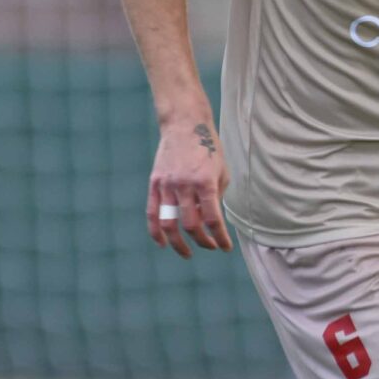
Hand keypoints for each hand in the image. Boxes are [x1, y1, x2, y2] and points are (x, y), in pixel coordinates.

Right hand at [148, 116, 232, 255]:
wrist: (185, 124)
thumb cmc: (208, 149)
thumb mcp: (221, 172)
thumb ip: (216, 198)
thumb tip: (210, 223)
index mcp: (205, 182)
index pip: (212, 219)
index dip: (220, 238)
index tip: (225, 247)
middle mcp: (185, 185)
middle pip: (191, 225)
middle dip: (203, 241)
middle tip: (210, 245)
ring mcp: (167, 184)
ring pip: (169, 223)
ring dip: (179, 243)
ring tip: (187, 253)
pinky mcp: (155, 183)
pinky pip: (152, 213)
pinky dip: (156, 232)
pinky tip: (163, 244)